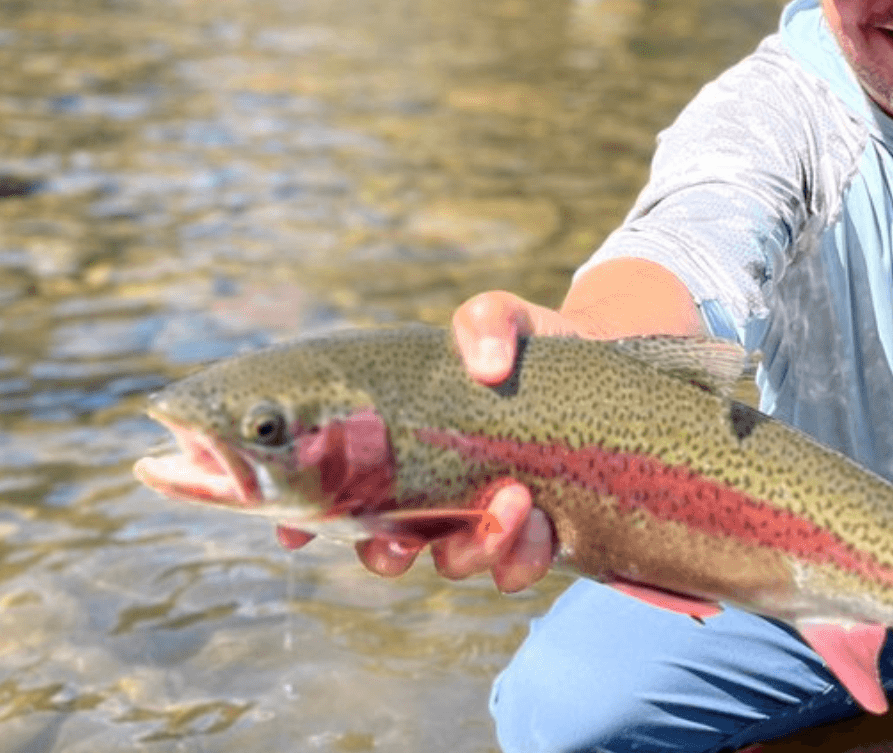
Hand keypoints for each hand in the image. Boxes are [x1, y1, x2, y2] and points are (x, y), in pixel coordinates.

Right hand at [278, 290, 566, 592]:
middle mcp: (426, 497)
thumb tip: (486, 367)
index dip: (301, 522)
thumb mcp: (502, 319)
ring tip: (515, 499)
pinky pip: (513, 573)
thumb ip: (485, 322)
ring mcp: (475, 523)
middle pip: (382, 550)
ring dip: (474, 548)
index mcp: (396, 448)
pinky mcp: (528, 540)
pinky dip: (521, 558)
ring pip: (452, 564)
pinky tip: (543, 523)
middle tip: (412, 537)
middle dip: (388, 554)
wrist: (599, 365)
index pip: (330, 493)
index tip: (293, 534)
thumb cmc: (527, 346)